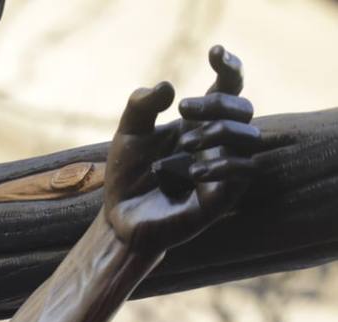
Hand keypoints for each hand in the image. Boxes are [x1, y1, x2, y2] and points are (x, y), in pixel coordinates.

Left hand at [104, 45, 259, 253]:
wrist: (120, 220)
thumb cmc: (128, 176)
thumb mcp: (128, 136)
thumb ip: (141, 107)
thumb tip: (167, 87)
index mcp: (200, 122)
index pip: (228, 87)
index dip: (228, 67)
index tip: (213, 53)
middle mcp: (217, 141)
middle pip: (242, 107)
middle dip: (216, 103)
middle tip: (182, 109)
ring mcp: (224, 166)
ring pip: (249, 136)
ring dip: (220, 132)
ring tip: (185, 144)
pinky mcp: (224, 196)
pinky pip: (244, 172)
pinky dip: (223, 164)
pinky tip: (194, 170)